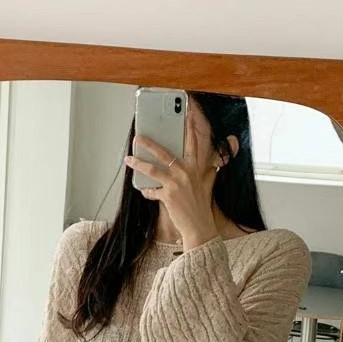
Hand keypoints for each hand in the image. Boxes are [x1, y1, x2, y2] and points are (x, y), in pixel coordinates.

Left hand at [124, 109, 219, 250]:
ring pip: (152, 169)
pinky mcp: (168, 196)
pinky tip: (143, 190)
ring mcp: (176, 184)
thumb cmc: (201, 206)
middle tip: (138, 137)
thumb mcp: (207, 185)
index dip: (190, 127)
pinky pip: (151, 190)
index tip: (186, 113)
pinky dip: (146, 190)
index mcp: (195, 168)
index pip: (192, 143)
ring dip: (138, 163)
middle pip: (164, 153)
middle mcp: (185, 173)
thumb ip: (208, 171)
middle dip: (149, 143)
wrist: (199, 227)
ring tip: (128, 159)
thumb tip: (214, 163)